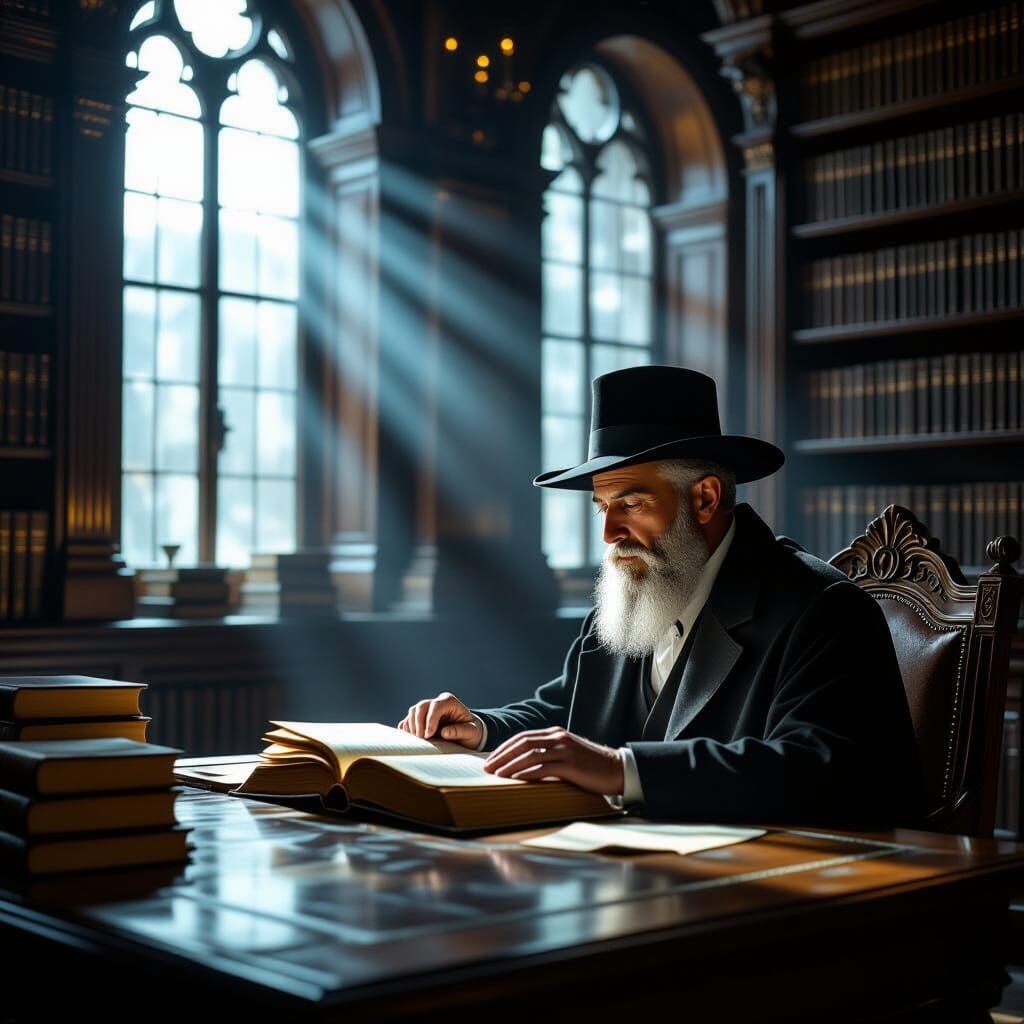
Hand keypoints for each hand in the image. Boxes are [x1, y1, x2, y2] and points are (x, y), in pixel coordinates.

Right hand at [397, 691, 481, 747]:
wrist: (468, 735)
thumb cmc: (471, 732)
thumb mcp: (472, 732)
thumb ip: (461, 731)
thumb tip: (445, 732)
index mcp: (449, 702)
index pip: (436, 706)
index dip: (430, 720)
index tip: (428, 735)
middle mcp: (436, 703)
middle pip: (421, 706)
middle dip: (418, 723)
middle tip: (422, 740)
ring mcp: (427, 710)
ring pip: (412, 712)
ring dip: (412, 727)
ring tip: (418, 741)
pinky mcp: (419, 720)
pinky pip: (408, 721)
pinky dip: (406, 729)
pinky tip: (411, 739)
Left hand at [483, 727, 623, 795]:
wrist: (617, 769)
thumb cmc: (590, 766)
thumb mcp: (568, 754)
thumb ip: (549, 755)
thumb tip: (524, 767)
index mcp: (556, 734)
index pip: (523, 737)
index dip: (504, 748)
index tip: (491, 759)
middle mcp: (558, 738)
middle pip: (522, 743)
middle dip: (502, 755)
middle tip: (487, 768)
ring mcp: (564, 750)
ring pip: (530, 754)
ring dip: (510, 765)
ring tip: (496, 775)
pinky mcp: (571, 764)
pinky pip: (543, 768)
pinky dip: (526, 774)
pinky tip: (515, 780)